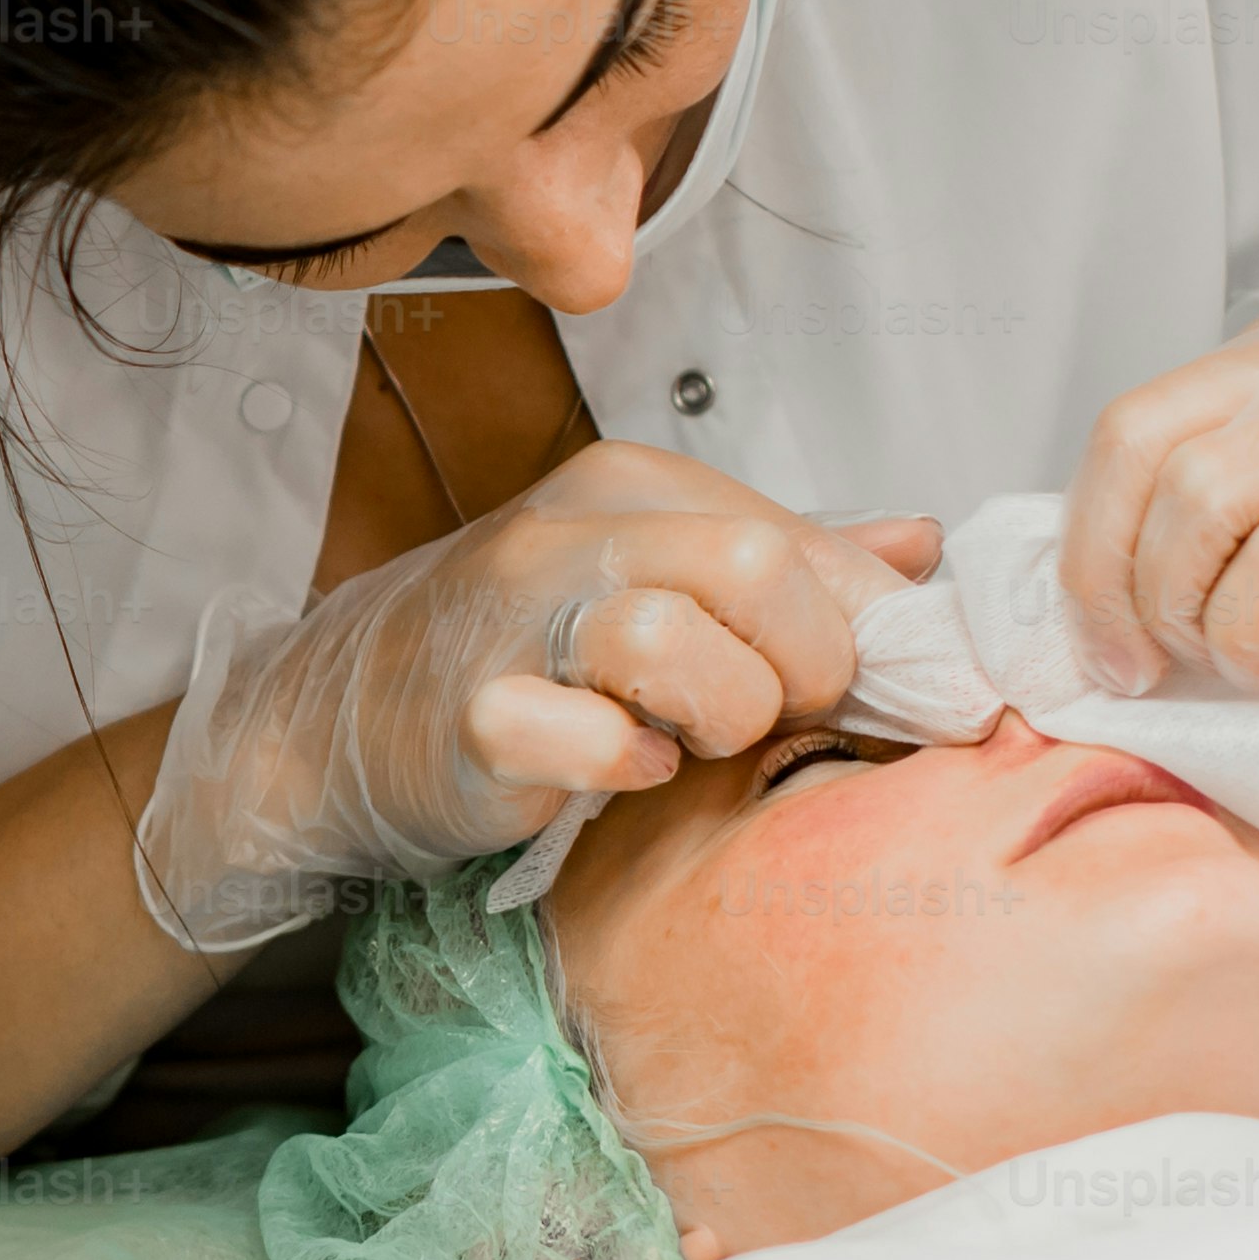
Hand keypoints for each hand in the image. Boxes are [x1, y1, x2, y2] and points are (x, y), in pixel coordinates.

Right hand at [138, 448, 936, 951]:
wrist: (336, 715)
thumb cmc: (513, 648)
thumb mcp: (651, 575)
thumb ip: (786, 560)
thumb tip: (922, 550)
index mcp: (632, 487)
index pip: (803, 538)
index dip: (861, 628)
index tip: (864, 686)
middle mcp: (573, 533)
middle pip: (753, 567)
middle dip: (801, 663)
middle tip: (780, 710)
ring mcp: (515, 622)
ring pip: (669, 638)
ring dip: (718, 712)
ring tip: (694, 738)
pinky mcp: (474, 717)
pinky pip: (583, 738)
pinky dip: (625, 767)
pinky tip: (627, 773)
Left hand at [1058, 296, 1258, 700]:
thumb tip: (1127, 586)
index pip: (1138, 419)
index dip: (1089, 532)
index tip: (1100, 623)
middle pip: (1140, 446)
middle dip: (1103, 572)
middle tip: (1128, 662)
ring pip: (1197, 502)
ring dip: (1178, 608)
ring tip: (1223, 661)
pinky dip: (1247, 636)